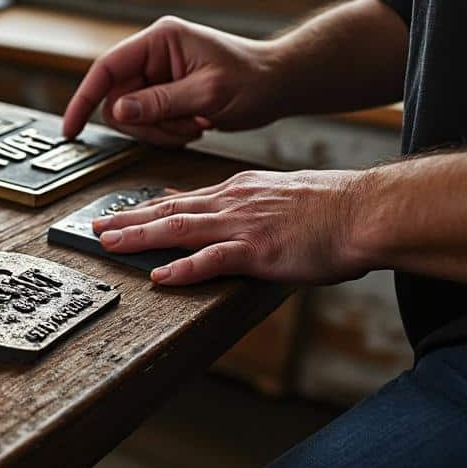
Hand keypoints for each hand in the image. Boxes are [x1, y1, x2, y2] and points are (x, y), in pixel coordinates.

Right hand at [61, 16, 282, 146]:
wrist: (280, 84)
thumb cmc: (254, 80)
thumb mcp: (207, 94)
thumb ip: (159, 102)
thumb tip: (117, 111)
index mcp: (160, 40)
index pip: (105, 69)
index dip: (83, 99)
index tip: (71, 129)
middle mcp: (153, 54)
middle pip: (116, 99)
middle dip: (144, 124)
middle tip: (179, 129)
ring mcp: (157, 74)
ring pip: (130, 116)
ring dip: (159, 131)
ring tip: (194, 124)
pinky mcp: (163, 92)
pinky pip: (146, 122)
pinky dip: (167, 133)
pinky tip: (195, 124)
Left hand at [91, 169, 371, 285]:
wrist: (370, 209)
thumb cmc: (340, 206)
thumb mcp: (289, 194)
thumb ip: (258, 204)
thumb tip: (245, 214)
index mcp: (242, 189)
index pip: (186, 198)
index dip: (150, 207)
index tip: (126, 212)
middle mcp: (235, 201)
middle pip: (169, 210)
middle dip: (127, 219)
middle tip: (96, 226)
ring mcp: (243, 225)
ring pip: (178, 229)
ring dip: (139, 238)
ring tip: (109, 244)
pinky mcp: (258, 250)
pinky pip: (212, 260)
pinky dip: (183, 270)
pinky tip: (160, 277)